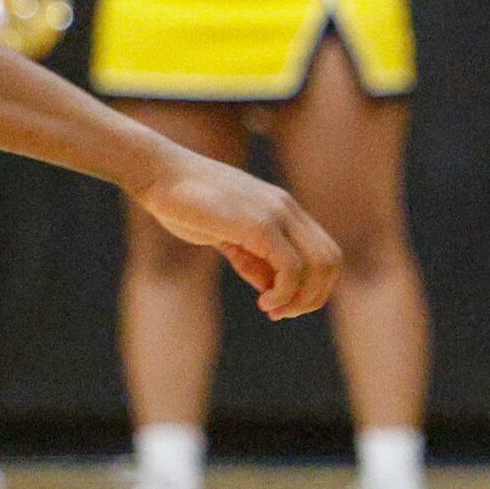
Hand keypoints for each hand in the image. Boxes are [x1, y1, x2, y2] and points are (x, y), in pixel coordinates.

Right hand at [136, 152, 341, 320]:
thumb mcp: (228, 235)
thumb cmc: (186, 204)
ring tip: (272, 310)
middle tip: (281, 314)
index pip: (323, 252)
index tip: (282, 304)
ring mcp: (275, 213)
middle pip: (330, 261)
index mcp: (283, 209)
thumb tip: (272, 289)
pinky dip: (285, 293)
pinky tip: (264, 302)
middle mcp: (286, 208)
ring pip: (318, 265)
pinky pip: (291, 267)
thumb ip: (253, 259)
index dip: (313, 286)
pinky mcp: (258, 223)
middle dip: (312, 297)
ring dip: (301, 299)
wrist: (160, 175)